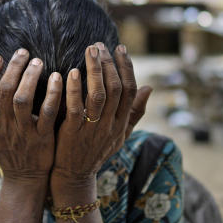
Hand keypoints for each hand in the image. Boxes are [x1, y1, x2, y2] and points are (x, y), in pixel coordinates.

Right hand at [0, 48, 62, 184]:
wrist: (24, 180)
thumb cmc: (4, 151)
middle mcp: (4, 127)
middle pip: (4, 93)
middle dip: (13, 69)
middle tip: (23, 52)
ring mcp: (23, 133)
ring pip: (23, 100)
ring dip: (31, 78)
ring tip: (38, 62)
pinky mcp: (43, 138)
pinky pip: (48, 113)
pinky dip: (53, 94)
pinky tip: (58, 78)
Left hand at [50, 43, 151, 196]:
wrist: (74, 178)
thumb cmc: (95, 153)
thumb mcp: (119, 135)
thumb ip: (134, 113)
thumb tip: (149, 88)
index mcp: (121, 124)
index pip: (130, 91)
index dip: (127, 68)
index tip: (121, 48)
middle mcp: (110, 126)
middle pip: (115, 89)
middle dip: (109, 63)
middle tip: (100, 44)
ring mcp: (92, 130)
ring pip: (98, 95)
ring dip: (95, 70)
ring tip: (90, 50)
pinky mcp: (72, 134)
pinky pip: (76, 108)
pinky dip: (75, 88)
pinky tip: (73, 72)